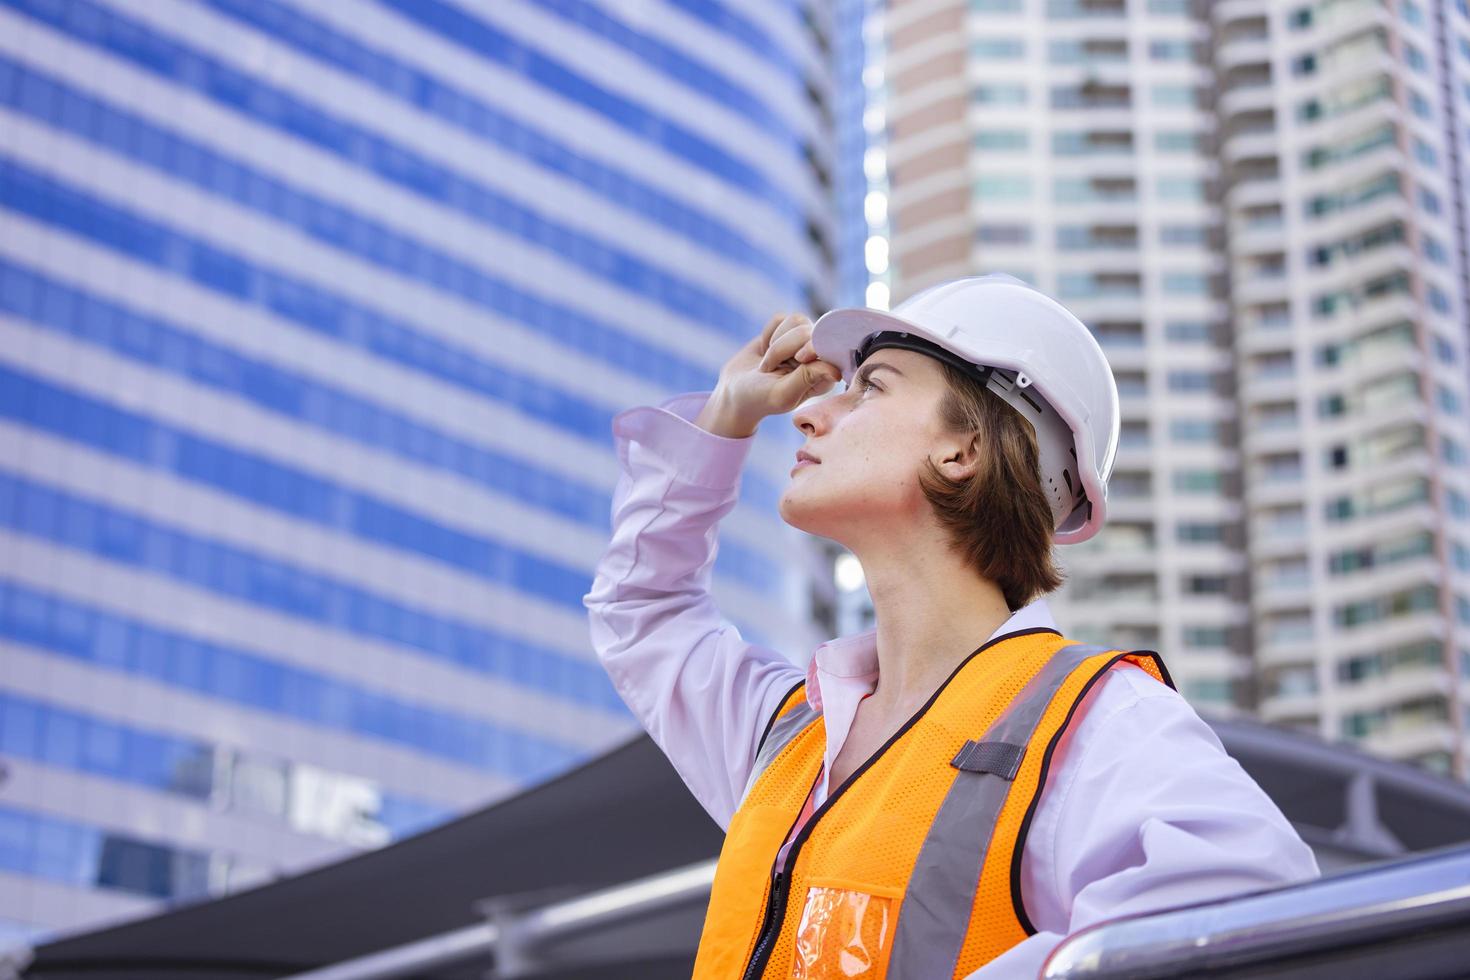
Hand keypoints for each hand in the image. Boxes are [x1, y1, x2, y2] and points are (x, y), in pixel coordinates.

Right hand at [695, 313, 843, 437]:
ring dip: (776, 341)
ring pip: (797, 320)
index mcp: (823, 376)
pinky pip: (781, 318)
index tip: (798, 358)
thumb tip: (835, 370)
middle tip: (768, 368)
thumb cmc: (760, 398)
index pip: (829, 348)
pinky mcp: (786, 330)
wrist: (734, 390)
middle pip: (808, 331)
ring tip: (767, 362)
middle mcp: (817, 357)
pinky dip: (768, 333)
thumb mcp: (783, 394)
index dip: (812, 347)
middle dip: (783, 348)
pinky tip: (764, 350)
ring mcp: (802, 342)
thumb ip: (808, 378)